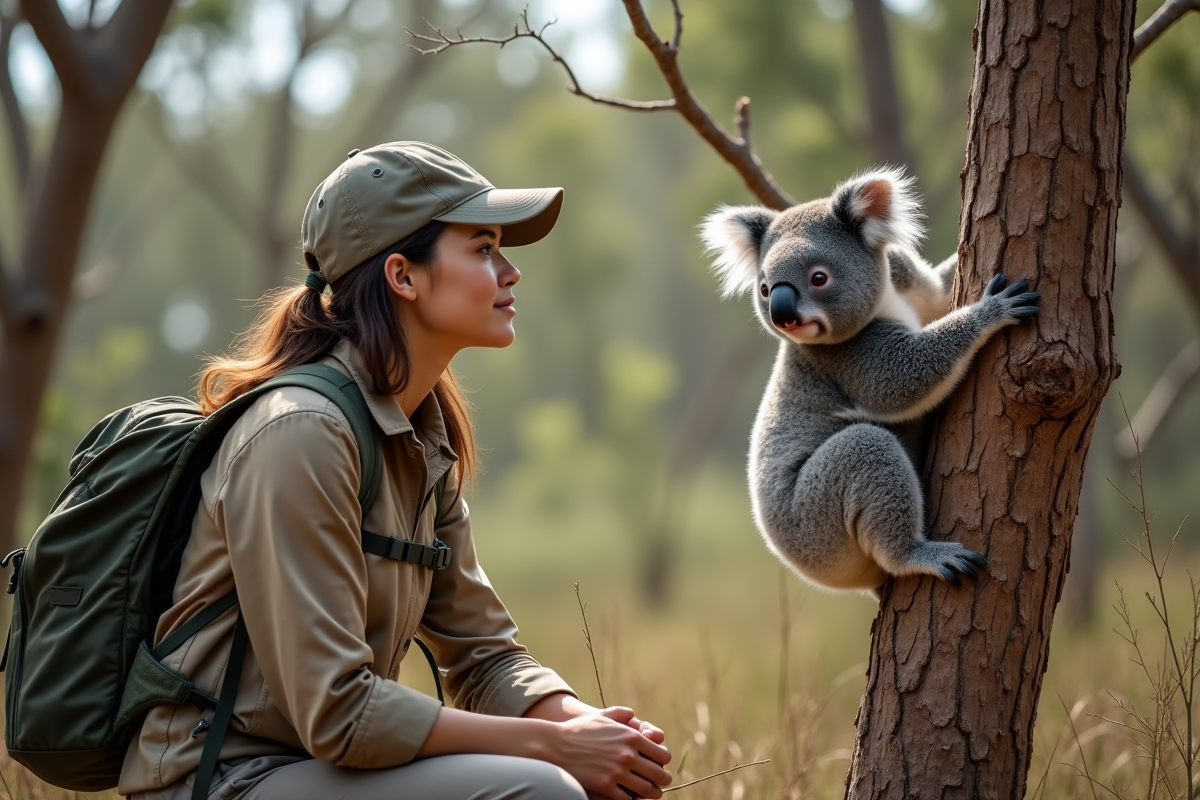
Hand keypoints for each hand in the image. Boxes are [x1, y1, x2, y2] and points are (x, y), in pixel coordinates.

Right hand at [544, 706, 671, 799]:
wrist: (555, 745)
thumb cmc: (579, 730)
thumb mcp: (602, 716)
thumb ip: (620, 714)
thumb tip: (633, 715)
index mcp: (631, 736)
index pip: (662, 754)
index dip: (663, 762)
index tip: (659, 765)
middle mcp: (627, 754)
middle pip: (659, 774)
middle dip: (662, 780)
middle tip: (661, 783)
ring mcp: (616, 772)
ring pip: (647, 790)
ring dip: (652, 794)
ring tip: (650, 794)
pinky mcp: (605, 786)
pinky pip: (628, 799)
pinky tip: (631, 798)